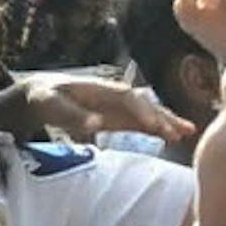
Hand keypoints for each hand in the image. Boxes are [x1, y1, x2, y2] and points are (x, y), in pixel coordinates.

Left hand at [0, 72, 194, 144]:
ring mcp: (117, 107)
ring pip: (147, 113)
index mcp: (101, 89)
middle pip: (144, 104)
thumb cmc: (43, 97)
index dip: (142, 110)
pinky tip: (174, 137)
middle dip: (162, 117)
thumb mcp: (50, 105)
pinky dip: (157, 128)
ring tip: (187, 133)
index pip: (129, 97)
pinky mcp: (117, 118)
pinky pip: (141, 123)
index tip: (154, 126)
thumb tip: (96, 125)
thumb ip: (71, 115)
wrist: (39, 94)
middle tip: (181, 132)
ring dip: (166, 122)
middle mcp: (114, 95)